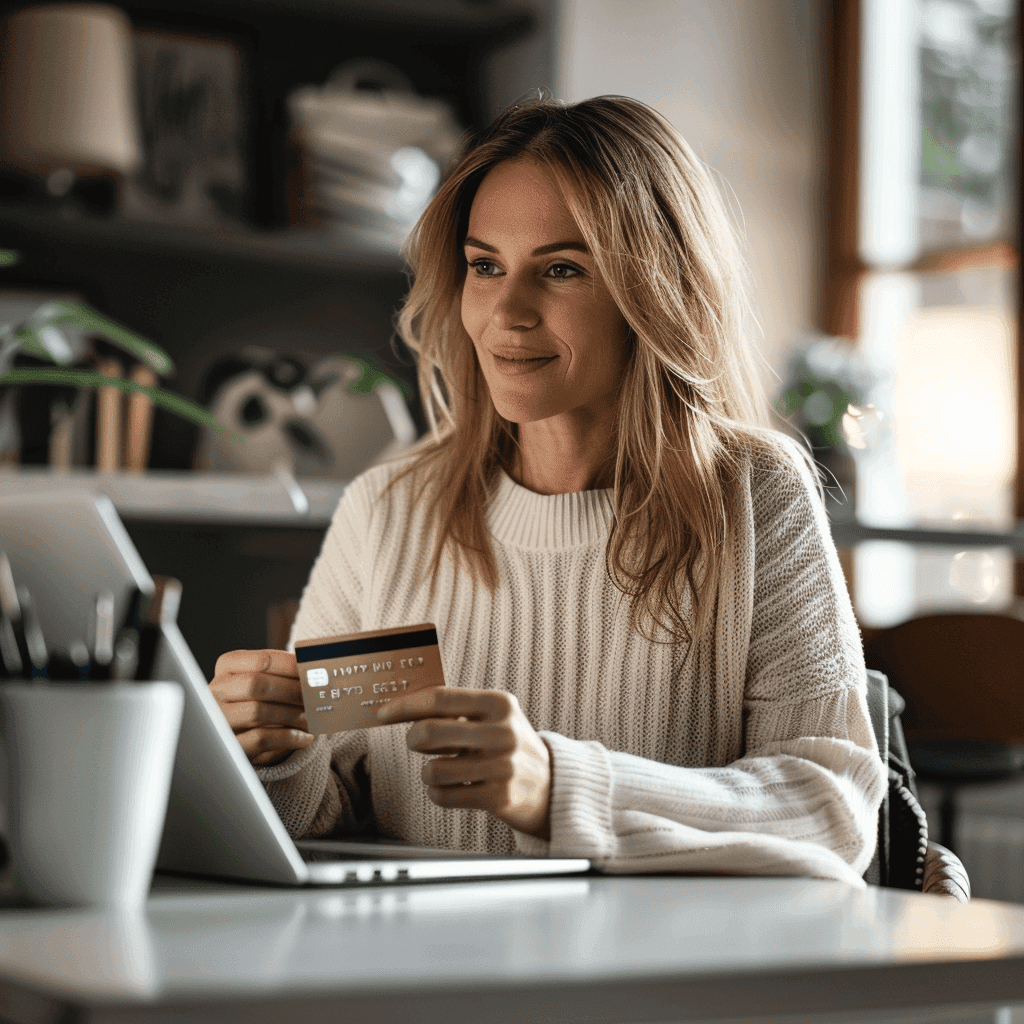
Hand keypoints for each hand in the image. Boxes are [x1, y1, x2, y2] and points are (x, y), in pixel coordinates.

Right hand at [210, 649, 314, 766]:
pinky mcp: (229, 745)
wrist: (235, 733)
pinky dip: (288, 737)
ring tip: (312, 717)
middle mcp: (216, 691)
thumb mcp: (263, 681)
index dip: (291, 665)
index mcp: (227, 667)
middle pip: (256, 684)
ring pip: (257, 711)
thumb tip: (316, 672)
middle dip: (292, 689)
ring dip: (292, 714)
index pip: (261, 660)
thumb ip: (282, 673)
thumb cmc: (255, 700)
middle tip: (315, 695)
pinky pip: (260, 739)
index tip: (313, 670)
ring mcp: (219, 719)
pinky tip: (305, 738)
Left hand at [377, 687, 550, 839]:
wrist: (551, 784)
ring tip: (444, 769)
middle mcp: (502, 732)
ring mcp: (502, 766)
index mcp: (499, 704)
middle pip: (429, 732)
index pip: (440, 698)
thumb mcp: (494, 716)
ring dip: (429, 771)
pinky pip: (443, 795)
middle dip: (413, 739)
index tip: (383, 713)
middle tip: (417, 743)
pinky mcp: (498, 797)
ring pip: (432, 769)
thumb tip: (404, 706)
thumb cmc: (508, 745)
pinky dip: (439, 793)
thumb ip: (457, 708)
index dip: (405, 706)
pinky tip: (454, 787)